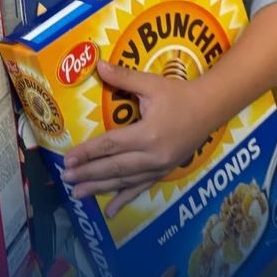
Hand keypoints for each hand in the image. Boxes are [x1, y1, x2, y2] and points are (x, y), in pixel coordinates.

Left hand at [61, 60, 211, 216]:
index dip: (87, 152)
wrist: (210, 108)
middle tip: (66, 178)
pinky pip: (140, 188)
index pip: (110, 145)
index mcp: (148, 134)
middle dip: (88, 173)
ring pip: (124, 181)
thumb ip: (123, 77)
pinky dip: (124, 199)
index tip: (67, 158)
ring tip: (78, 193)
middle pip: (114, 167)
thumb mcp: (151, 84)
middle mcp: (152, 156)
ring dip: (99, 188)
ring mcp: (159, 168)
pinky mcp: (164, 172)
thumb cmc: (179, 94)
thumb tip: (97, 64)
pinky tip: (109, 212)